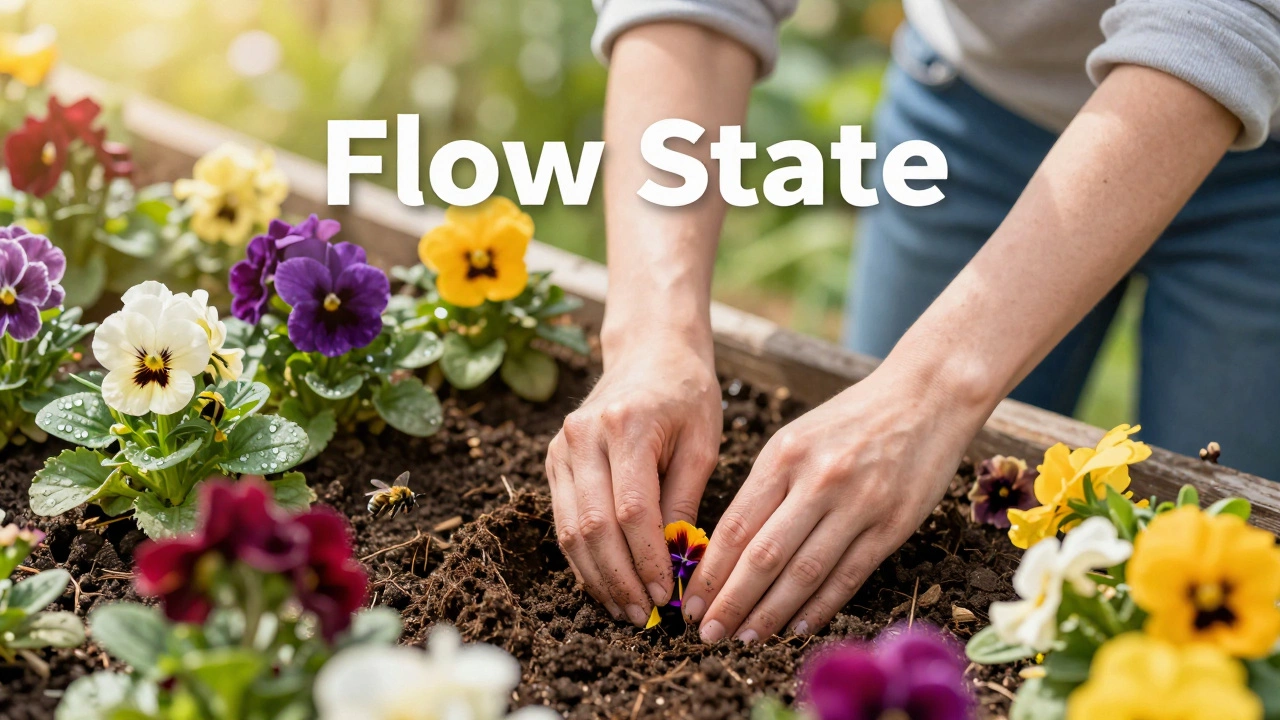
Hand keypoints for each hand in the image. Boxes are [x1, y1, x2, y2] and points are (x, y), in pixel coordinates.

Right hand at [546, 332, 722, 626]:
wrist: (649, 352)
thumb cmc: (686, 395)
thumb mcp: (702, 442)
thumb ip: (686, 499)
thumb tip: (678, 562)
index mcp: (627, 425)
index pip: (631, 509)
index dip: (647, 559)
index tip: (668, 595)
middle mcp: (584, 436)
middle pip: (593, 526)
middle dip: (619, 579)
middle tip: (645, 616)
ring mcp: (562, 448)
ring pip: (570, 530)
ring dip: (597, 578)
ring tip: (626, 610)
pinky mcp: (553, 460)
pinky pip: (564, 520)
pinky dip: (583, 559)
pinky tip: (607, 584)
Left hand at [682, 361, 991, 641]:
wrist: (925, 397)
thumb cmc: (850, 421)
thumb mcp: (796, 439)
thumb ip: (765, 489)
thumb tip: (726, 552)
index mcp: (784, 455)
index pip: (735, 526)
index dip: (709, 572)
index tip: (689, 603)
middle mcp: (818, 480)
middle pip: (764, 556)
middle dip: (730, 603)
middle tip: (706, 634)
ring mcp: (858, 504)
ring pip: (804, 574)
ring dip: (770, 614)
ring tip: (746, 640)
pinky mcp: (893, 525)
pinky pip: (848, 576)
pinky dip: (819, 607)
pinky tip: (796, 628)